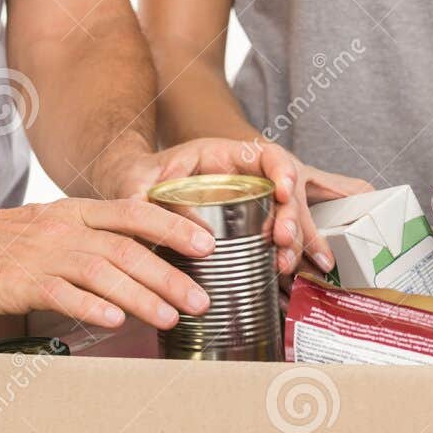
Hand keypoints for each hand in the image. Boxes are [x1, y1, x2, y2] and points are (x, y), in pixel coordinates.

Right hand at [0, 198, 218, 331]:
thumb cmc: (7, 241)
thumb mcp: (56, 226)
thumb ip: (98, 237)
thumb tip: (151, 261)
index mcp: (77, 212)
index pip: (135, 214)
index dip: (174, 227)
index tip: (208, 245)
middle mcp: (65, 230)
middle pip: (127, 249)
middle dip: (170, 275)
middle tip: (202, 299)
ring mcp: (42, 255)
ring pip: (101, 272)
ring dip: (141, 295)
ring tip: (171, 316)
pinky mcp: (18, 282)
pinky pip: (60, 294)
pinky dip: (90, 306)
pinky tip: (116, 320)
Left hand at [93, 136, 371, 273]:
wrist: (137, 193)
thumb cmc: (141, 178)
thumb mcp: (141, 179)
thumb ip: (145, 196)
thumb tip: (164, 226)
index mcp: (228, 157)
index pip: (267, 156)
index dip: (281, 171)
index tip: (283, 190)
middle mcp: (249, 180)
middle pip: (285, 193)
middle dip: (291, 216)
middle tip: (282, 239)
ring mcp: (254, 205)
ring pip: (288, 220)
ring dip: (295, 243)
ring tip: (285, 265)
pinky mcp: (251, 231)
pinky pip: (278, 241)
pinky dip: (290, 257)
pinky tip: (295, 275)